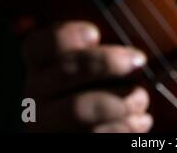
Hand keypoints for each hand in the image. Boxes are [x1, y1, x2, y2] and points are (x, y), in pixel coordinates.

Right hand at [22, 21, 151, 131]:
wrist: (96, 132)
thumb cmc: (107, 100)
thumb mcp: (99, 74)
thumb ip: (100, 58)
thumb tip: (131, 55)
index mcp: (41, 73)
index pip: (38, 46)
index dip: (66, 34)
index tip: (95, 34)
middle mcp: (35, 99)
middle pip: (64, 71)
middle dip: (108, 62)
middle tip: (138, 60)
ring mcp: (46, 127)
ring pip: (78, 108)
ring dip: (121, 100)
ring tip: (140, 100)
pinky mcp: (66, 144)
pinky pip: (96, 135)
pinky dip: (125, 127)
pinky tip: (139, 122)